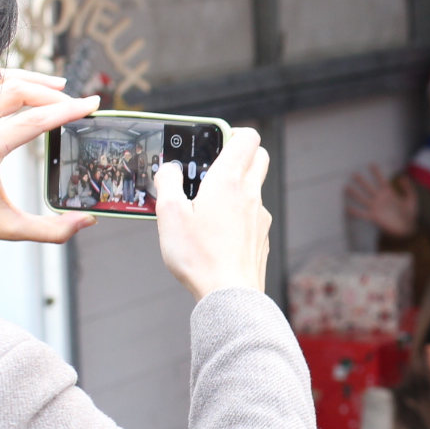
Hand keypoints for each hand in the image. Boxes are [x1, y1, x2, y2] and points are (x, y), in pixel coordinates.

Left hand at [0, 69, 99, 243]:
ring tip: (54, 85)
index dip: (69, 110)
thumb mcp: (7, 228)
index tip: (91, 104)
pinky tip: (15, 80)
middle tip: (74, 101)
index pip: (36, 120)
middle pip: (18, 91)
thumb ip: (50, 229)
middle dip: (51, 92)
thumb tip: (87, 221)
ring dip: (28, 78)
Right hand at [156, 127, 271, 297]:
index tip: (214, 142)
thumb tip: (169, 169)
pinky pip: (253, 216)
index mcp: (229, 181)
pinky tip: (217, 233)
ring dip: (236, 188)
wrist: (229, 295)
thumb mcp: (169, 214)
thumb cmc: (199, 256)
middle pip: (258, 157)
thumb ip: (168, 183)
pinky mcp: (261, 238)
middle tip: (213, 168)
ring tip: (207, 206)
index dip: (232, 133)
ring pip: (255, 188)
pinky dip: (238, 215)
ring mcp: (260, 217)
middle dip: (239, 155)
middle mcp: (251, 194)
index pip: (247, 137)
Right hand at [345, 164, 417, 237]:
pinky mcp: (374, 218)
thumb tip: (402, 177)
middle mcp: (380, 199)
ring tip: (346, 187)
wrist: (408, 228)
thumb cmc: (410, 213)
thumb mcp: (412, 198)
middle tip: (353, 174)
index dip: (376, 173)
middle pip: (368, 188)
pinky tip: (347, 208)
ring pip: (363, 199)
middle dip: (361, 181)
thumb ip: (408, 188)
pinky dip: (355, 212)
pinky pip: (362, 214)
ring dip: (355, 194)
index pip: (381, 180)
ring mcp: (376, 208)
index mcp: (388, 193)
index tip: (371, 164)